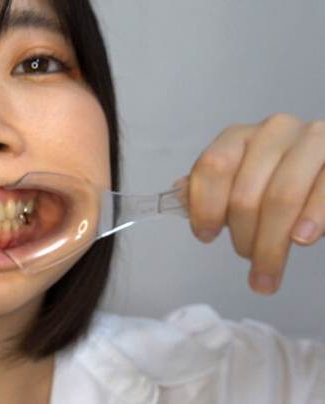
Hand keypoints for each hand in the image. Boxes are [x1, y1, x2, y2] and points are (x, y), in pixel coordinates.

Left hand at [187, 114, 324, 294]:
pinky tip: (302, 240)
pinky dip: (312, 218)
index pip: (212, 168)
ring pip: (281, 198)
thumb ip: (211, 189)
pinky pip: (323, 192)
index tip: (206, 236)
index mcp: (239, 136)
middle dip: (244, 238)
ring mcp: (312, 140)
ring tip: (267, 273)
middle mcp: (274, 131)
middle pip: (245, 193)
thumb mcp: (241, 181)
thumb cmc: (280, 179)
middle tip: (248, 264)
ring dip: (271, 244)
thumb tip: (177, 196)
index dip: (205, 207)